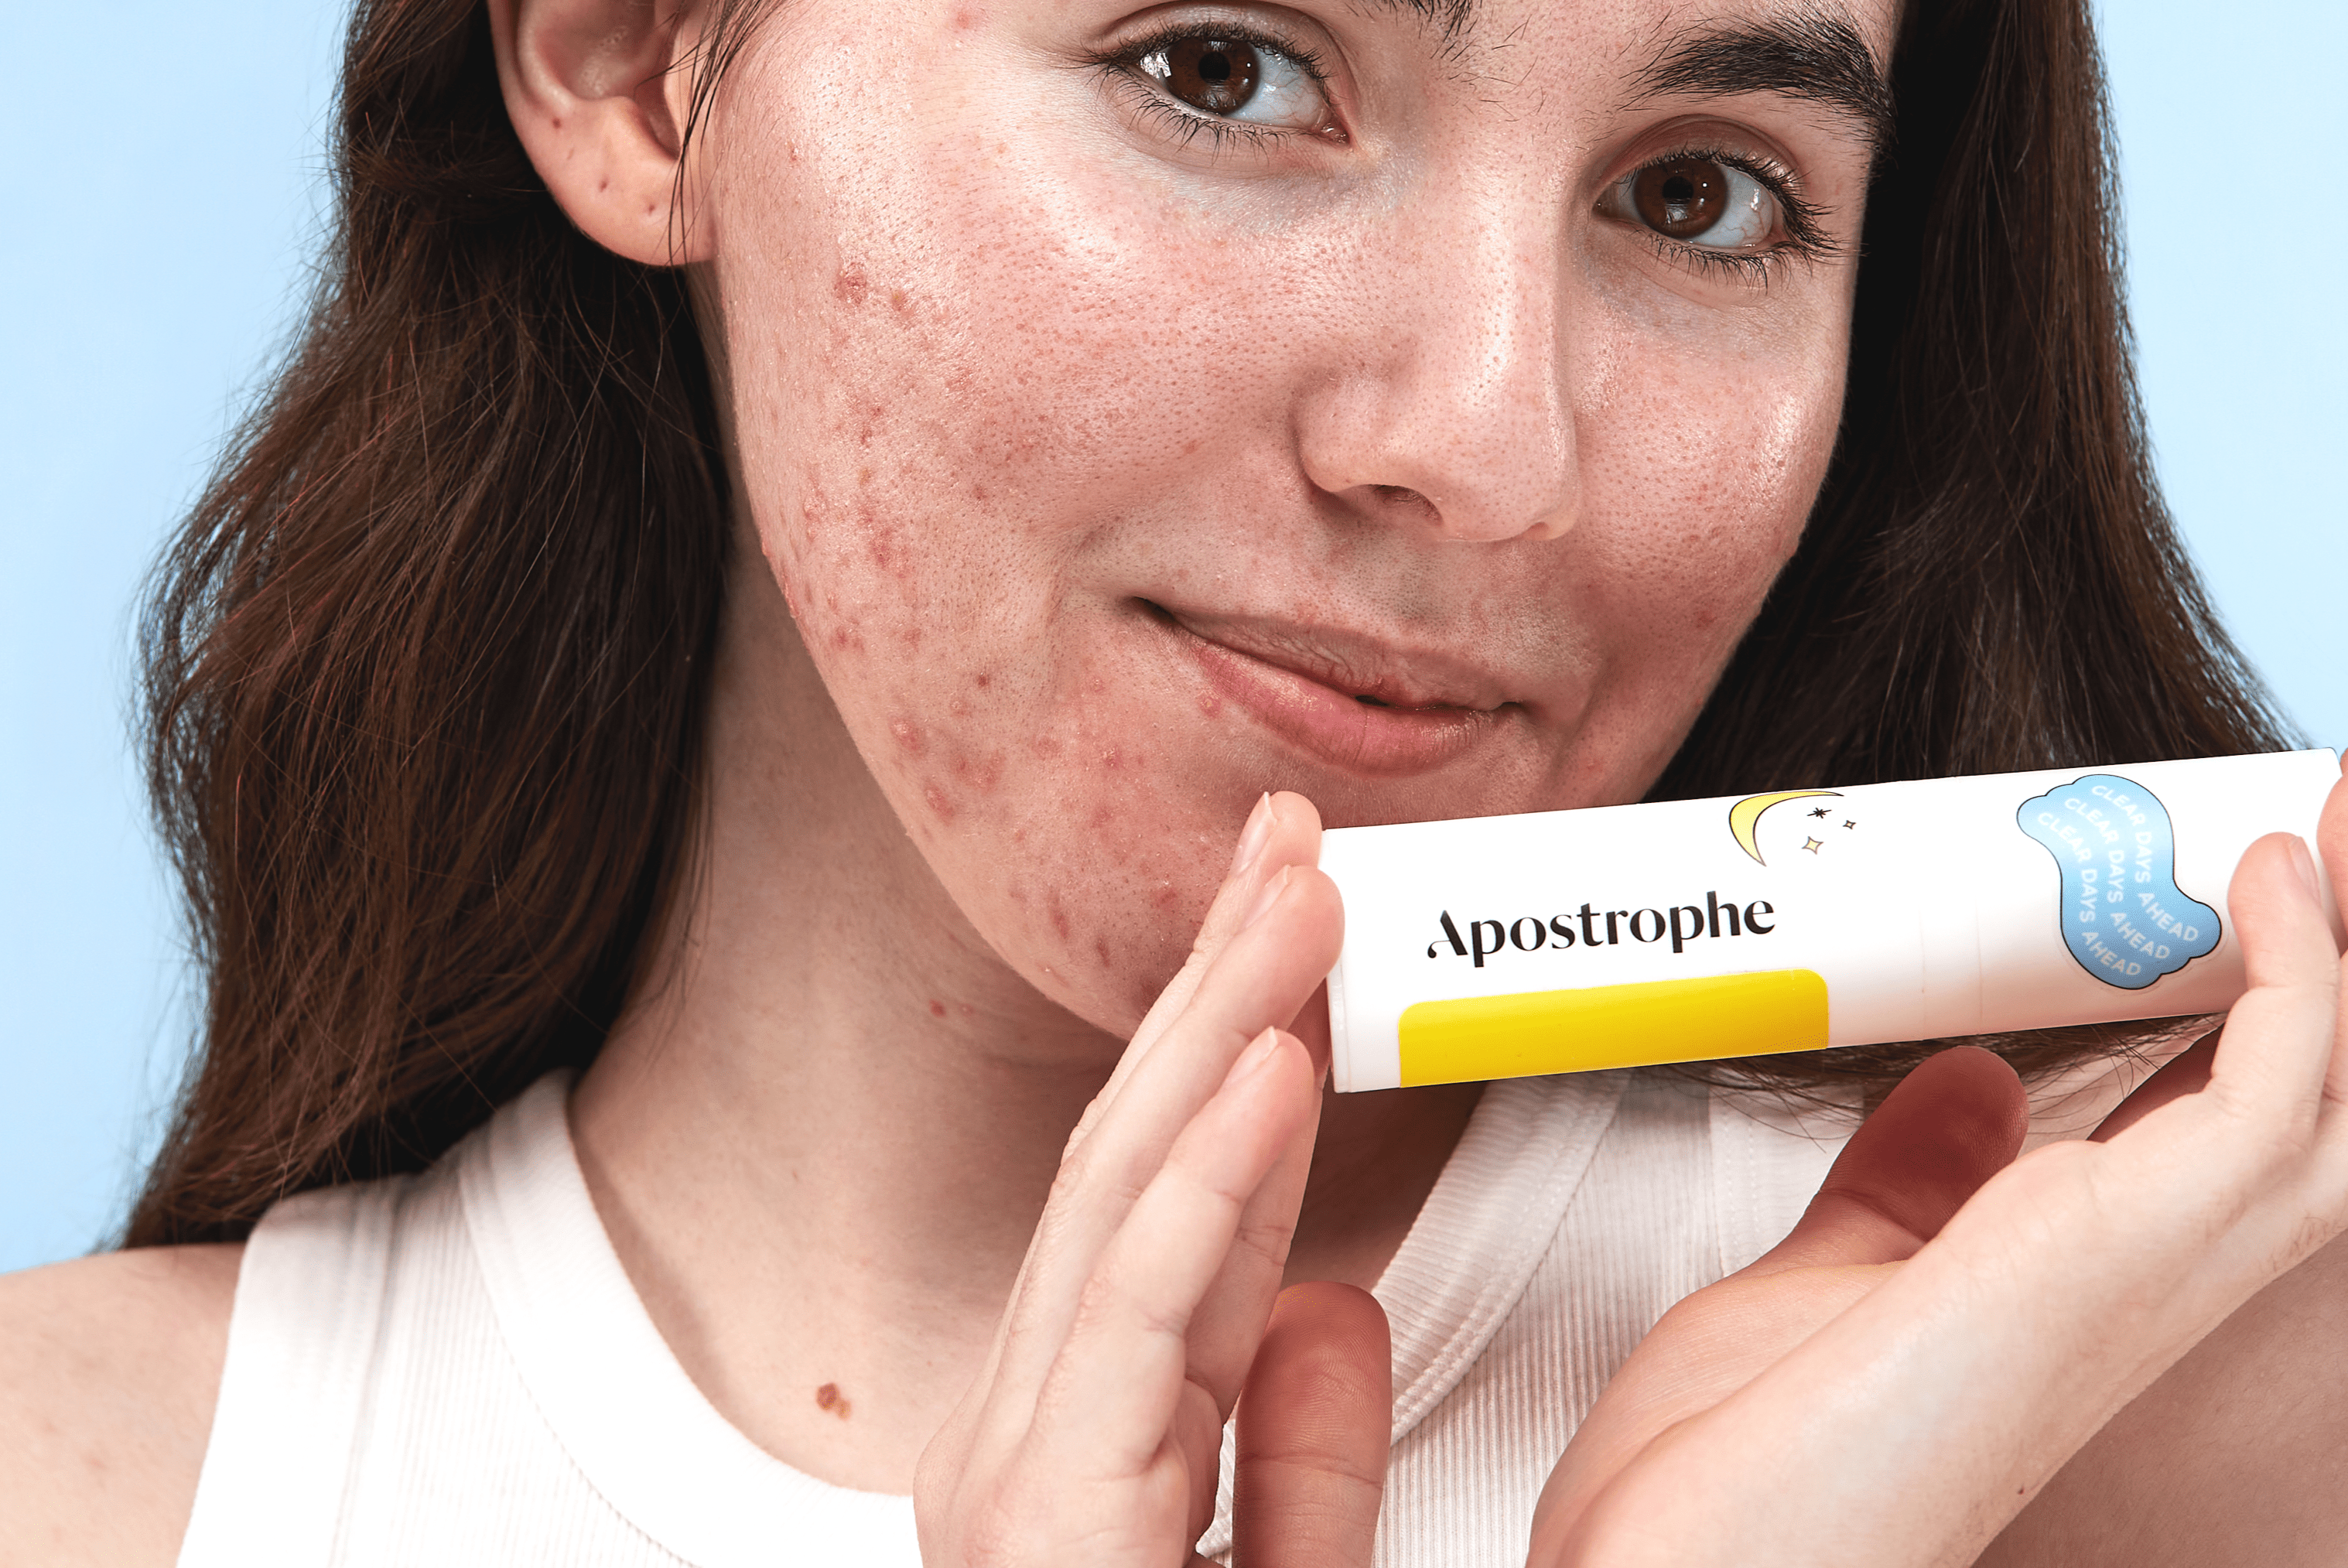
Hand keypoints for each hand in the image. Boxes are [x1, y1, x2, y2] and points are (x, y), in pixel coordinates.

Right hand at [916, 794, 1398, 1567]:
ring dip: (1223, 1029)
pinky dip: (1208, 1175)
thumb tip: (1333, 1313)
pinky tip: (1271, 1066)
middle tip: (1290, 846)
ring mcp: (1013, 1469)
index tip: (1303, 951)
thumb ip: (1304, 1466)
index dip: (1245, 1063)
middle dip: (1218, 992)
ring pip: (1122, 1201)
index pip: (1172, 1222)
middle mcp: (1023, 1438)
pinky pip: (1133, 1304)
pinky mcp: (1045, 1511)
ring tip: (1302, 900)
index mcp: (1072, 1450)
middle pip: (1128, 1169)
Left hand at [1523, 731, 2347, 1567]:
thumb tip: (1966, 1082)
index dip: (2333, 975)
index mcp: (2114, 1268)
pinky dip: (2296, 976)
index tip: (2340, 852)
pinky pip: (2274, 1101)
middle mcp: (2172, 1276)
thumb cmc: (1745, 1467)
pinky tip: (2261, 875)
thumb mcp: (1836, 1284)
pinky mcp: (2111, 1261)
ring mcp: (2159, 1273)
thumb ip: (1913, 1185)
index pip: (2271, 1094)